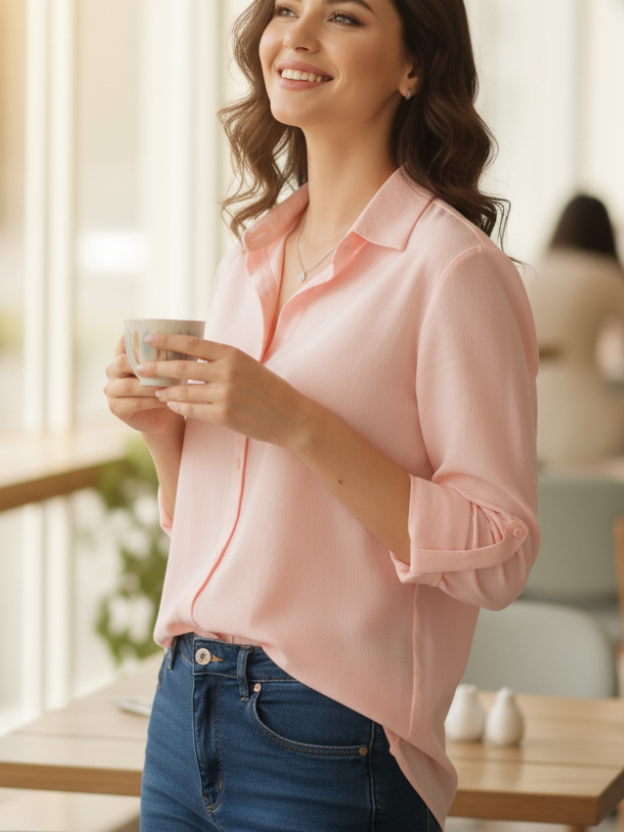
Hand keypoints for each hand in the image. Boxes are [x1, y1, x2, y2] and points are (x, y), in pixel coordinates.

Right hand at [104, 335, 185, 437]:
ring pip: (128, 385)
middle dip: (145, 365)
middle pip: (122, 361)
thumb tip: (184, 335)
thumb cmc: (168, 387)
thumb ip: (167, 354)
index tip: (156, 337)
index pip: (123, 341)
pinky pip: (133, 402)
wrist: (165, 417)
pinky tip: (166, 400)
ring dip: (151, 386)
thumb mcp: (168, 368)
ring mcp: (111, 389)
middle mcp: (112, 370)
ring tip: (170, 387)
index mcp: (123, 356)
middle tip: (167, 367)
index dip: (136, 338)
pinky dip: (152, 401)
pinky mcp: (115, 407)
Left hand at [133, 333, 309, 447]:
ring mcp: (225, 394)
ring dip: (165, 390)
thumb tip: (190, 352)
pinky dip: (178, 406)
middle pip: (182, 367)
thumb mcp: (247, 364)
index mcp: (232, 354)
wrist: (290, 416)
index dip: (167, 340)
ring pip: (184, 391)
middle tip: (139, 367)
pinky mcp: (224, 415)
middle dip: (157, 367)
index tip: (148, 338)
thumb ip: (221, 358)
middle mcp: (227, 372)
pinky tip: (170, 404)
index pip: (192, 343)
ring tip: (152, 388)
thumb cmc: (268, 388)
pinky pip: (192, 410)